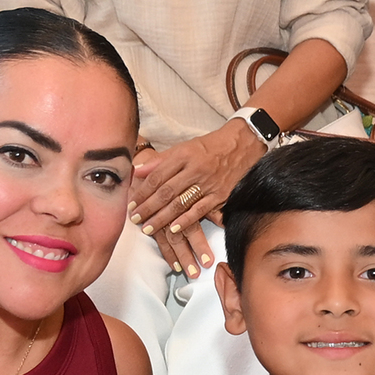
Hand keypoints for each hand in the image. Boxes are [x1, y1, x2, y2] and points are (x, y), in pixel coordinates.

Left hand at [128, 123, 266, 277]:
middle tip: (134, 219)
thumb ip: (161, 161)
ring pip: (180, 203)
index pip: (157, 176)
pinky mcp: (221, 195)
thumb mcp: (185, 147)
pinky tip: (173, 229)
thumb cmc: (211, 147)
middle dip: (148, 207)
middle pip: (166, 192)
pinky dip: (186, 220)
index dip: (143, 191)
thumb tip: (138, 171)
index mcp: (183, 155)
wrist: (243, 144)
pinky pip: (200, 210)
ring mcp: (208, 183)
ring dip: (162, 218)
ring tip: (148, 228)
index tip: (131, 202)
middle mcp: (194, 169)